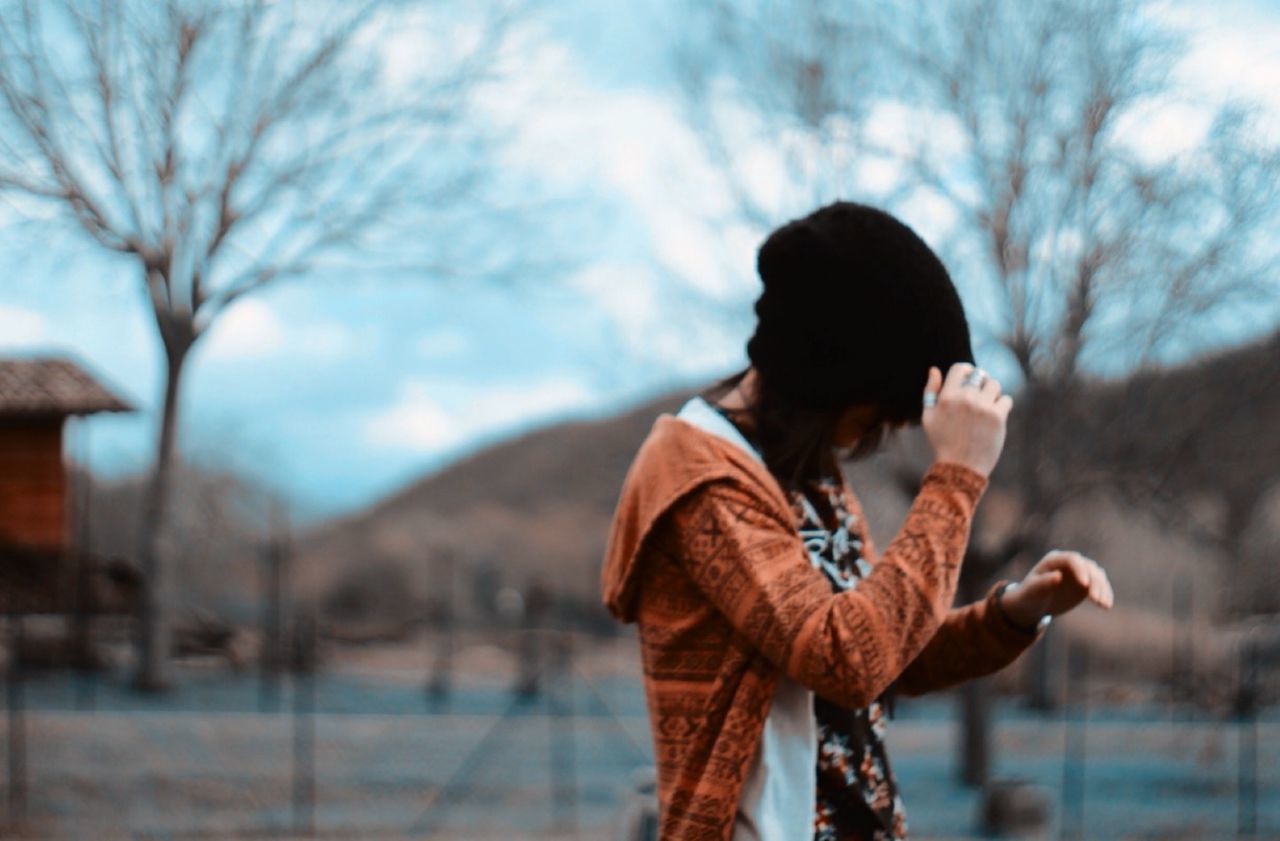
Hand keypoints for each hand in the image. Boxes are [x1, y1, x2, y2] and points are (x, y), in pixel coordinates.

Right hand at [922, 362, 1012, 477]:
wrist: (960, 467)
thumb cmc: (942, 442)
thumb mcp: (929, 417)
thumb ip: (930, 392)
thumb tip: (934, 370)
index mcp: (947, 397)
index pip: (960, 368)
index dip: (967, 369)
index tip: (970, 377)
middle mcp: (965, 399)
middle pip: (980, 375)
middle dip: (981, 383)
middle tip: (981, 395)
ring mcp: (983, 407)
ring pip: (995, 385)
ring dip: (993, 392)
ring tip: (988, 405)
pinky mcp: (997, 417)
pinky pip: (1006, 400)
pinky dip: (1003, 405)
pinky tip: (995, 416)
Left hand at [1002, 550, 1114, 626]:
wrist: (1033, 604)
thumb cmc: (1029, 595)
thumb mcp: (1033, 590)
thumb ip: (1044, 583)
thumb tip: (1058, 576)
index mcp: (1054, 559)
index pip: (1072, 559)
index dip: (1080, 570)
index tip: (1085, 585)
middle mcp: (1069, 562)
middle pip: (1088, 567)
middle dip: (1094, 582)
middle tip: (1096, 600)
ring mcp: (1079, 572)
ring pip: (1097, 575)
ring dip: (1103, 589)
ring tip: (1104, 605)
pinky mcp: (1086, 583)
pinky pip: (1100, 585)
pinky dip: (1105, 594)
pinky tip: (1107, 605)